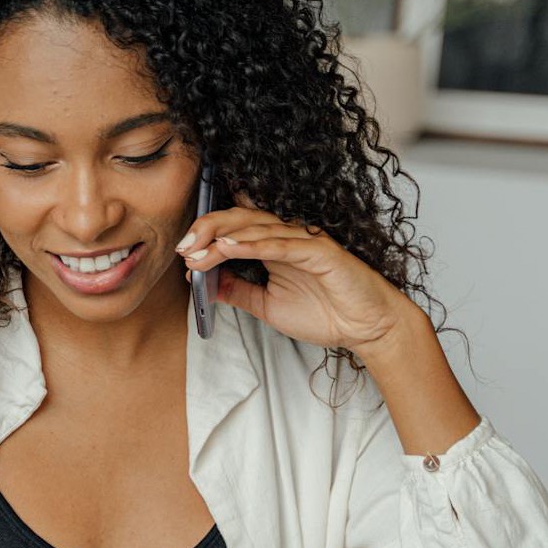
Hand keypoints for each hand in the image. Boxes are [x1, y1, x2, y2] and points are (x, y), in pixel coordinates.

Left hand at [175, 194, 415, 353]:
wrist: (366, 328)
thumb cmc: (326, 314)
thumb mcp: (268, 306)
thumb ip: (240, 292)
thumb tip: (207, 284)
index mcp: (275, 245)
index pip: (235, 228)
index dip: (206, 234)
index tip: (182, 252)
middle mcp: (287, 236)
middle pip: (239, 219)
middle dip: (206, 230)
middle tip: (182, 247)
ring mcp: (304, 240)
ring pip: (255, 227)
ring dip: (221, 237)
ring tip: (195, 250)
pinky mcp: (319, 251)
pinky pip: (280, 244)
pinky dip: (252, 244)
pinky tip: (228, 248)